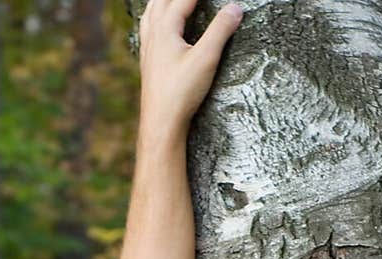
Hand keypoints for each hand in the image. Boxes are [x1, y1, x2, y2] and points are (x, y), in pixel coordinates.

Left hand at [138, 0, 242, 141]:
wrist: (161, 123)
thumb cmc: (181, 92)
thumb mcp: (206, 58)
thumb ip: (221, 30)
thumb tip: (235, 8)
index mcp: (165, 28)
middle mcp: (153, 35)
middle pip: (161, 2)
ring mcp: (148, 50)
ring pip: (150, 15)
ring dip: (160, 2)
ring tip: (167, 0)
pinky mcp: (147, 64)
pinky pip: (146, 32)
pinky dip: (152, 20)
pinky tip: (155, 29)